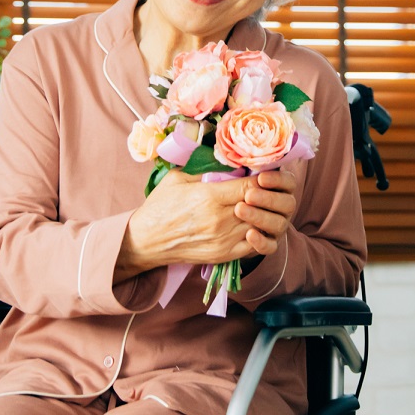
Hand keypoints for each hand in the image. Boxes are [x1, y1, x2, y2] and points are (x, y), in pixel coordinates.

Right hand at [115, 169, 296, 281]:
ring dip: (265, 214)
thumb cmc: (159, 207)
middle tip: (268, 187)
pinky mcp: (224, 255)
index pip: (250, 185)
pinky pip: (254, 246)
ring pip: (260, 224)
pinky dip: (260, 234)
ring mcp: (224, 240)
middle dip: (266, 195)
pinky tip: (256, 223)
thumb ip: (203, 168)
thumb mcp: (178, 178)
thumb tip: (225, 159)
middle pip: (258, 204)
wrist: (146, 241)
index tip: (263, 173)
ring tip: (264, 204)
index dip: (262, 178)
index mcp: (209, 197)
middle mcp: (220, 219)